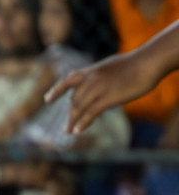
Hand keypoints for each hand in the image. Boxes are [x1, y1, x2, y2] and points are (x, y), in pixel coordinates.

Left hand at [45, 49, 166, 133]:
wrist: (147, 62)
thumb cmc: (135, 64)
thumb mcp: (110, 67)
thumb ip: (100, 76)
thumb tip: (96, 86)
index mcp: (90, 71)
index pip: (68, 81)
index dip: (57, 91)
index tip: (47, 99)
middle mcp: (90, 80)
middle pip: (74, 100)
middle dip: (70, 114)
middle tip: (66, 126)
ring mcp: (98, 89)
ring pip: (79, 108)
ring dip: (72, 121)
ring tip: (68, 131)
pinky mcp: (108, 98)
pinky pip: (91, 113)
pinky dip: (83, 123)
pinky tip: (77, 131)